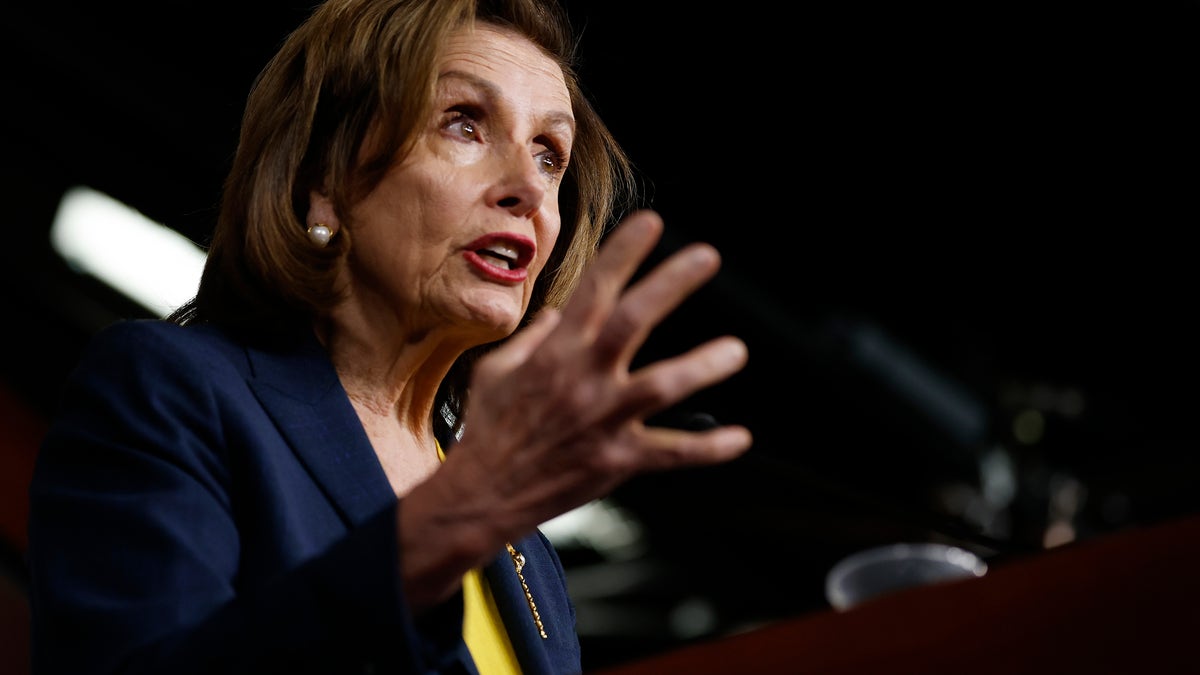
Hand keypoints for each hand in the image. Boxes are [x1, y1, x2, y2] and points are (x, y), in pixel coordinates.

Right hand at [400, 209, 750, 605]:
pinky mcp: (616, 460)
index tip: (651, 222)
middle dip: (669, 285)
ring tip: (736, 350)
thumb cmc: (488, 429)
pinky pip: (670, 453)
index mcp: (555, 353)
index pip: (593, 290)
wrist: (482, 493)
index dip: (623, 253)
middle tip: (706, 255)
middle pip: (631, 321)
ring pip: (660, 386)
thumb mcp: (497, 371)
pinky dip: (707, 447)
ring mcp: (602, 420)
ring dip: (701, 366)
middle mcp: (582, 380)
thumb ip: (532, 338)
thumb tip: (559, 313)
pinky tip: (740, 438)